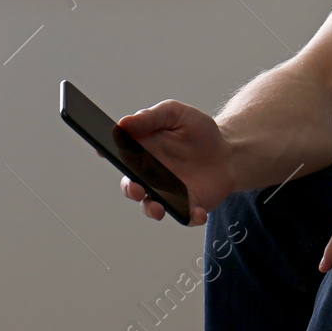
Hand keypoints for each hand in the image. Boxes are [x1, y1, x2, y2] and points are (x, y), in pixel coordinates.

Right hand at [114, 99, 234, 225]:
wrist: (228, 150)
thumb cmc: (197, 130)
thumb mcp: (175, 114)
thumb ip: (149, 117)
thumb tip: (122, 123)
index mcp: (142, 152)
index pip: (119, 155)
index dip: (107, 152)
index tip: (103, 150)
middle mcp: (150, 176)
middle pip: (131, 186)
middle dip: (130, 189)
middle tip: (135, 186)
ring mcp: (168, 193)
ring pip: (152, 206)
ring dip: (152, 209)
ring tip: (158, 207)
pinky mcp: (189, 206)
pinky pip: (185, 216)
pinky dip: (190, 217)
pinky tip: (198, 211)